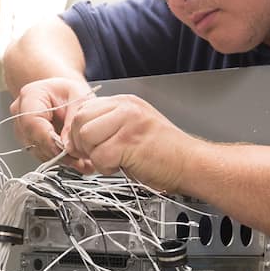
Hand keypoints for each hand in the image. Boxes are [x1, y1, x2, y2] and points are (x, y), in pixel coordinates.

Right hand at [9, 77, 93, 170]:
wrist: (65, 95)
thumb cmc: (70, 93)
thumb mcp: (80, 99)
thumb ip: (73, 122)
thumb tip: (68, 147)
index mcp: (30, 95)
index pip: (32, 122)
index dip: (48, 140)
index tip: (65, 150)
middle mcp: (20, 112)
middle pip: (33, 140)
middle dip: (56, 152)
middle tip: (78, 159)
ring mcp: (22, 128)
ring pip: (36, 151)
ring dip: (58, 158)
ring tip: (80, 160)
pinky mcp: (28, 140)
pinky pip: (41, 154)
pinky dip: (57, 158)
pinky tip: (73, 159)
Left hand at [66, 94, 194, 191]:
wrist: (191, 164)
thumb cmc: (165, 153)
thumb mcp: (134, 129)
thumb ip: (108, 127)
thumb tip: (78, 138)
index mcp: (126, 103)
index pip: (85, 109)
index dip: (79, 132)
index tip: (87, 146)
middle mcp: (126, 108)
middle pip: (80, 120)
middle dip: (81, 143)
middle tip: (96, 156)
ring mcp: (128, 123)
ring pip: (86, 136)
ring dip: (93, 155)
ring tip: (112, 161)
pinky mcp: (129, 142)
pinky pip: (99, 156)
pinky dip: (105, 168)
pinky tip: (120, 167)